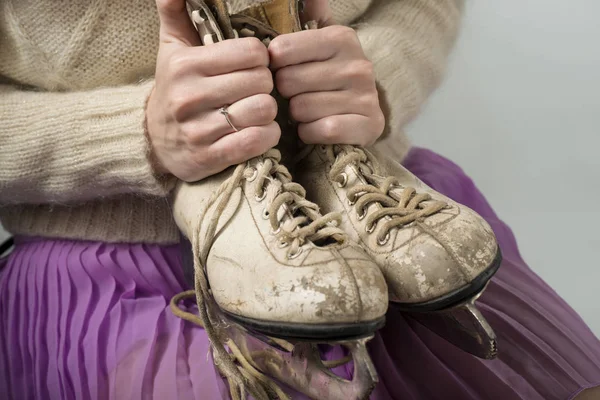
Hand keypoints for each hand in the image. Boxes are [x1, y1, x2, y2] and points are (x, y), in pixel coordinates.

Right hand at [146, 0, 279, 181]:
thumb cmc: (174, 87)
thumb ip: (174, 8)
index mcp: (185, 65)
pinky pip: (257, 141)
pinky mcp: (210, 157)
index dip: (260, 59)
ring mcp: (199, 130)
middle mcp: (189, 96)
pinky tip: (260, 130)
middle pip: (262, 81)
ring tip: (257, 110)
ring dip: (268, 112)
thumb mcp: (172, 46)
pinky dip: (267, 135)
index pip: (251, 52)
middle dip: (265, 85)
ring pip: (263, 111)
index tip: (252, 66)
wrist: (153, 140)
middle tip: (256, 90)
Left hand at [268, 0, 384, 146]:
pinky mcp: (367, 126)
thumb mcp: (321, 41)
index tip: (285, 69)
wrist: (363, 114)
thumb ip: (311, 15)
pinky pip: (317, 131)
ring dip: (298, 116)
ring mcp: (365, 97)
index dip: (275, 65)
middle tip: (299, 94)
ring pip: (301, 109)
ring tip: (310, 111)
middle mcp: (357, 65)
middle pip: (288, 82)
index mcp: (341, 38)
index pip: (281, 50)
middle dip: (287, 93)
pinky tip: (318, 127)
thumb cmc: (330, 76)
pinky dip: (310, 133)